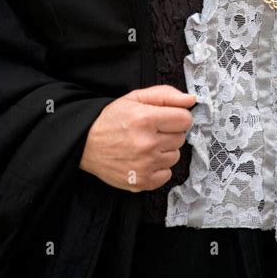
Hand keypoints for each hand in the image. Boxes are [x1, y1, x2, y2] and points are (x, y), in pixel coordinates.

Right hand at [79, 84, 194, 191]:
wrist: (85, 144)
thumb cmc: (112, 119)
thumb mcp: (135, 98)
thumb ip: (165, 95)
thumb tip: (190, 100)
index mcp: (146, 119)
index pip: (185, 119)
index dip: (177, 117)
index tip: (166, 118)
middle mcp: (147, 144)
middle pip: (181, 138)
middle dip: (169, 133)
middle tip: (151, 131)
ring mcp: (145, 165)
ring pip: (175, 156)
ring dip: (164, 150)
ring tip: (146, 145)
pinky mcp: (142, 182)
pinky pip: (167, 174)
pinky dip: (159, 168)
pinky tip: (145, 160)